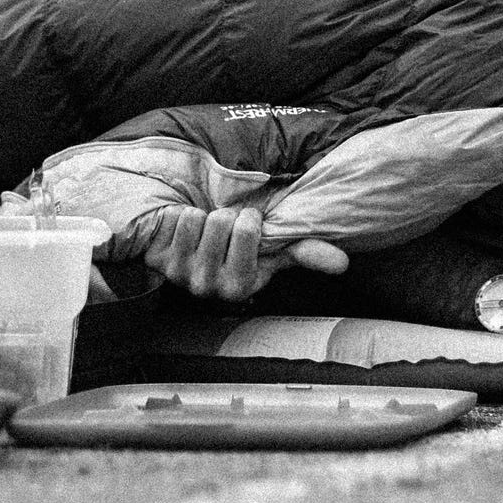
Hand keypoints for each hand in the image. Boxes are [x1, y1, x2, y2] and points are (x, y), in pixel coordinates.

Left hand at [132, 205, 349, 301]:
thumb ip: (305, 253)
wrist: (189, 251)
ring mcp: (183, 275)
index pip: (247, 229)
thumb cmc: (235, 251)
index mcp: (242, 286)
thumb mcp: (271, 252)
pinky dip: (180, 217)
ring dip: (203, 216)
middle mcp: (211, 287)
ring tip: (204, 230)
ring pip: (199, 218)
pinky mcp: (160, 262)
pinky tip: (184, 232)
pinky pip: (175, 220)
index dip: (249, 218)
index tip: (247, 227)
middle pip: (222, 220)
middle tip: (222, 228)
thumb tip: (343, 263)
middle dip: (225, 214)